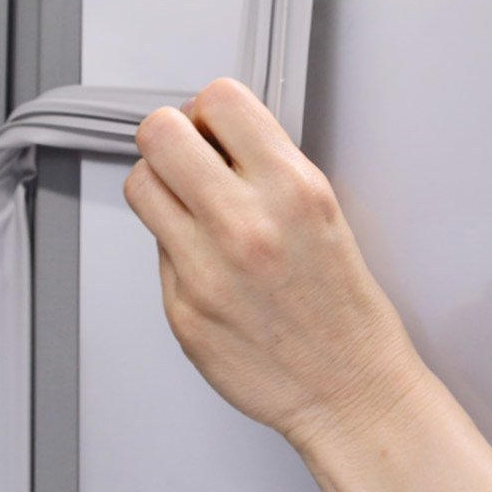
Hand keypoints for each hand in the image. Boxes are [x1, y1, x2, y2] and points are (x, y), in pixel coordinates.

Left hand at [124, 77, 427, 455]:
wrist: (351, 391)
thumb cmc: (344, 308)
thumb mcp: (323, 211)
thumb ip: (266, 167)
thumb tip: (213, 137)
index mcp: (291, 188)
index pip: (219, 100)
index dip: (209, 111)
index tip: (213, 129)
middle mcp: (245, 223)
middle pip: (159, 133)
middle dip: (171, 139)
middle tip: (187, 160)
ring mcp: (206, 268)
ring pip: (140, 185)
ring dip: (159, 188)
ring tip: (189, 209)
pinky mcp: (181, 309)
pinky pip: (154, 250)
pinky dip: (174, 249)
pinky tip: (207, 266)